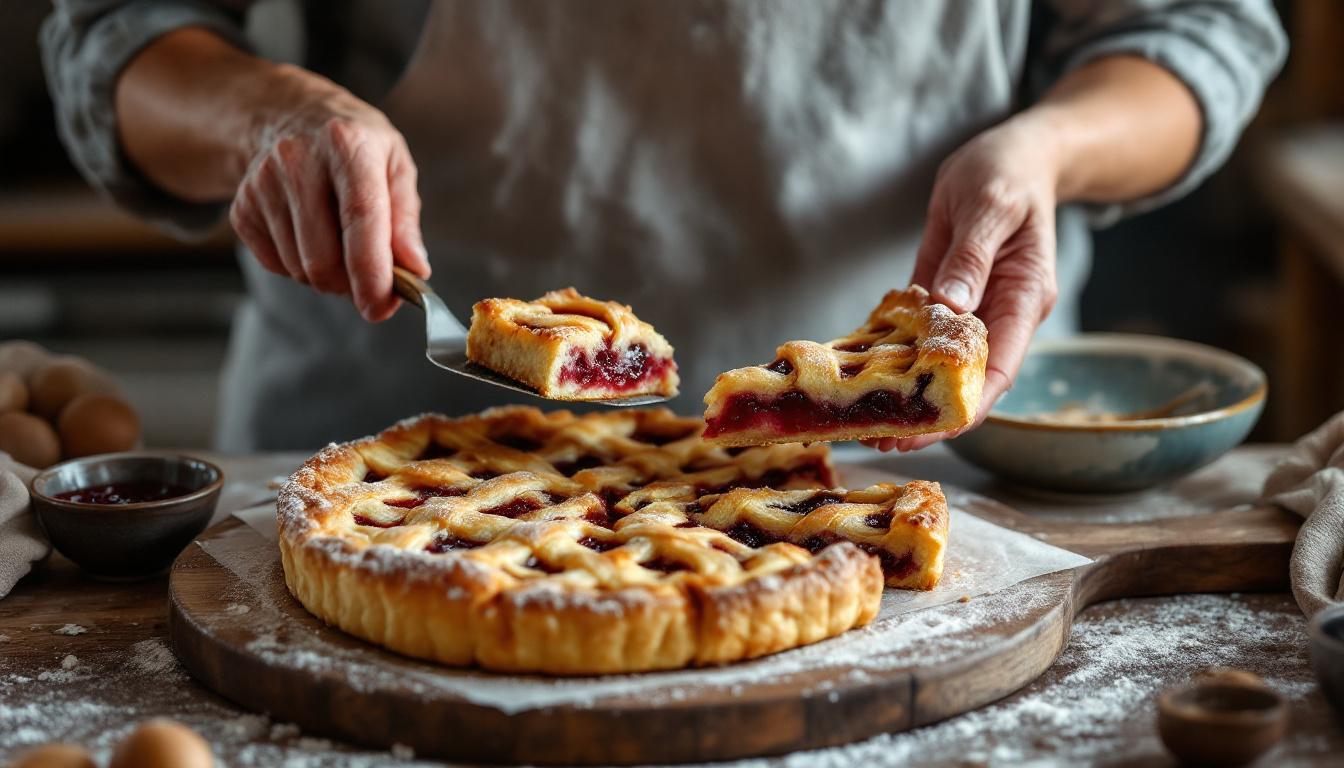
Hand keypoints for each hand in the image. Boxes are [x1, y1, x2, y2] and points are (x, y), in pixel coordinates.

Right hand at [228, 75, 429, 321]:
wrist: (289, 115)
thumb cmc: (355, 147)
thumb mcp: (395, 165)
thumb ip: (406, 221)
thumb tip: (415, 270)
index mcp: (348, 145)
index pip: (360, 218)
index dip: (371, 271)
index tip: (381, 306)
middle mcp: (298, 159)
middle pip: (322, 258)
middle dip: (350, 285)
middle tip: (368, 277)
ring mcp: (262, 183)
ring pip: (299, 269)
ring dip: (327, 276)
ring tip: (338, 243)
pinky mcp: (242, 207)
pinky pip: (275, 265)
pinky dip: (299, 267)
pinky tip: (309, 235)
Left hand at [870, 115, 1060, 451]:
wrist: (1012, 154)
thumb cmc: (1007, 173)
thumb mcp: (990, 205)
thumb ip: (971, 256)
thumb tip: (952, 305)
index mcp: (1022, 299)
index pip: (999, 369)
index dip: (968, 405)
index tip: (934, 430)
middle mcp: (997, 315)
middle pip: (965, 381)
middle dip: (928, 415)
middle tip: (881, 438)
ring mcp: (970, 309)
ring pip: (937, 366)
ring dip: (904, 395)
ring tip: (863, 420)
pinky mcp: (943, 298)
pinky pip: (915, 336)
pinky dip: (891, 357)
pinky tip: (860, 377)